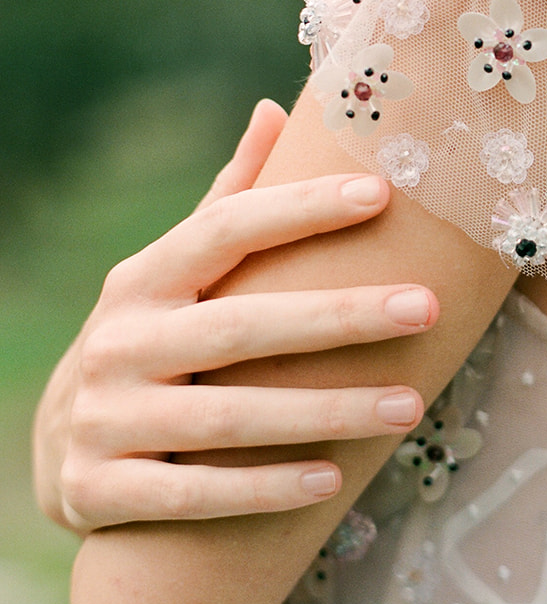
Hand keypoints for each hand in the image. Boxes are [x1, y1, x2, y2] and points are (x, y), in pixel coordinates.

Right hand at [34, 100, 436, 533]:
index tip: (381, 193)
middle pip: (241, 326)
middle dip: (339, 316)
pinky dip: (263, 490)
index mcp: (143, 279)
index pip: (226, 229)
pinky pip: (193, 495)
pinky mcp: (100, 492)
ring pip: (226, 419)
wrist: (62, 455)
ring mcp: (105, 419)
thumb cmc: (152, 340)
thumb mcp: (173, 272)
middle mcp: (120, 342)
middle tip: (427, 307)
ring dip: (323, 413)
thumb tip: (274, 108)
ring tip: (410, 406)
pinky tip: (333, 481)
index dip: (300, 209)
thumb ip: (226, 201)